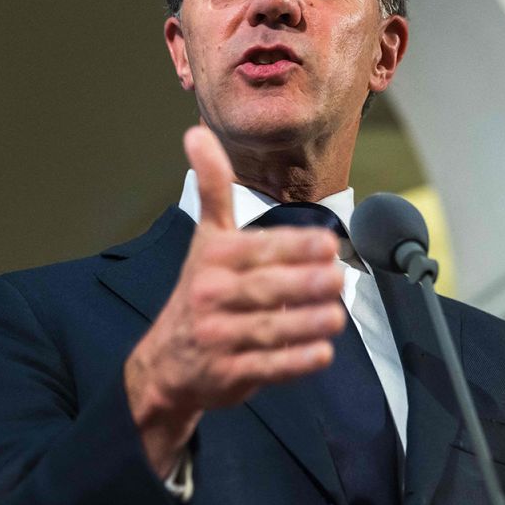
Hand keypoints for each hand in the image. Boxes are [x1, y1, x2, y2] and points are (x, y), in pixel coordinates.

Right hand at [123, 126, 346, 475]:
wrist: (166, 362)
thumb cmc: (199, 291)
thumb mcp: (205, 237)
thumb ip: (212, 187)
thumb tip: (196, 132)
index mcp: (212, 258)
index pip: (257, 249)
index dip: (294, 247)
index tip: (328, 243)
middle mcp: (212, 296)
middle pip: (265, 288)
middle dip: (305, 283)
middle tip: (338, 278)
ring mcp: (219, 337)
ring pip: (270, 328)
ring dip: (307, 322)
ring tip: (337, 315)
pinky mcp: (229, 373)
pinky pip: (268, 366)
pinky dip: (296, 361)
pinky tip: (322, 353)